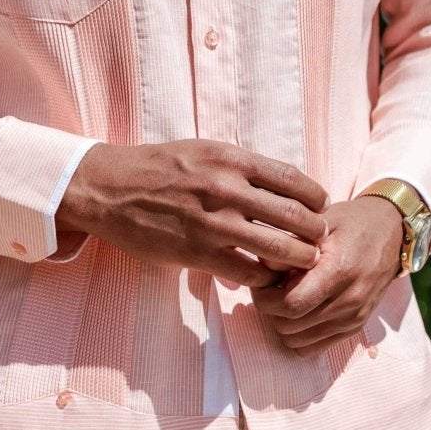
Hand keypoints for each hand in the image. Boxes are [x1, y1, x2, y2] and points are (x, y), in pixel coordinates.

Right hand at [56, 139, 329, 289]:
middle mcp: (226, 188)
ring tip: (303, 263)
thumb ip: (241, 167)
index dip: (316, 198)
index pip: (294, 179)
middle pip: (294, 215)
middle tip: (319, 242)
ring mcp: (212, 222)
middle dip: (315, 233)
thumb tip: (281, 183)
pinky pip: (245, 271)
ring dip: (297, 259)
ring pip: (277, 248)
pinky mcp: (196, 252)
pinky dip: (263, 278)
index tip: (321, 209)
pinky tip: (265, 277)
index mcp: (231, 159)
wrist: (109, 188)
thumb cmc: (159, 168)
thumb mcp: (204, 151)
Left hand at [250, 194, 404, 352]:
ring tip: (284, 297)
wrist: (392, 233)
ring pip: (298, 341)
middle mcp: (349, 301)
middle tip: (268, 288)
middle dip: (270, 309)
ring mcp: (354, 318)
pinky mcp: (355, 327)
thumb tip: (261, 264)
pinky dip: (297, 334)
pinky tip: (299, 310)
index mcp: (339, 272)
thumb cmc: (352, 223)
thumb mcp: (321, 222)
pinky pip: (312, 348)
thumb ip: (292, 242)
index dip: (265, 298)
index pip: (291, 304)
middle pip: (290, 325)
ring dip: (282, 322)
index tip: (261, 282)